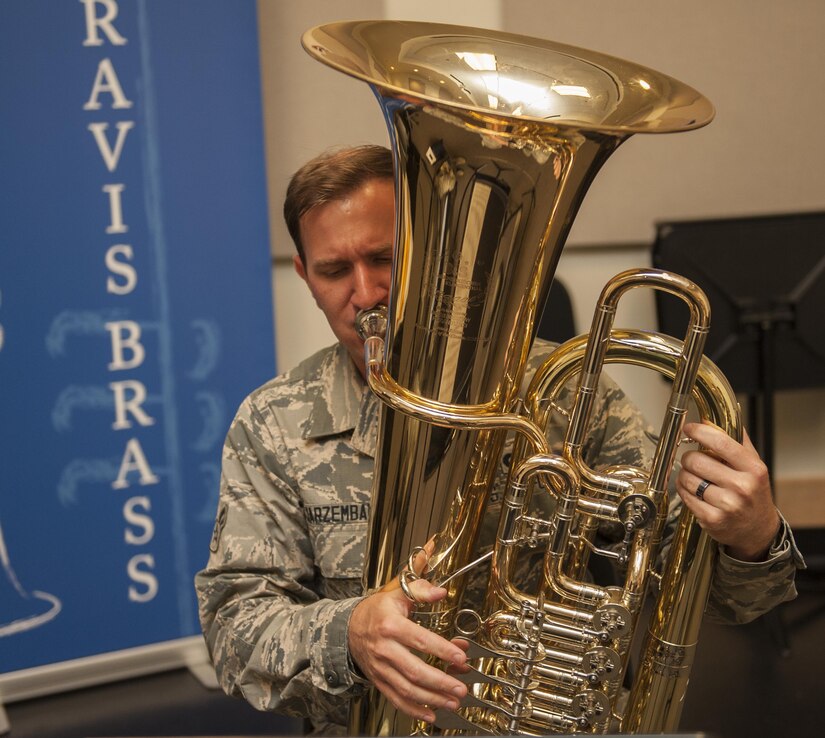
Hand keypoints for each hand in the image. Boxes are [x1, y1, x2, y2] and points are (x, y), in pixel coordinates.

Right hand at [348, 579, 467, 723]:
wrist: (348, 627)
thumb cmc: (376, 611)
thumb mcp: (397, 593)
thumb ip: (420, 591)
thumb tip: (440, 592)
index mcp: (391, 625)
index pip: (420, 640)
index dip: (443, 650)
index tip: (461, 657)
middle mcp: (384, 649)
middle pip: (415, 671)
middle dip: (440, 683)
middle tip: (460, 688)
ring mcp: (380, 668)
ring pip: (407, 689)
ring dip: (432, 699)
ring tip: (452, 701)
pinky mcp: (378, 680)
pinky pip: (395, 699)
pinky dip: (413, 710)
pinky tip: (430, 713)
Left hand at [676, 421, 779, 560]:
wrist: (758, 529)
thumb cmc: (753, 493)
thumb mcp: (753, 465)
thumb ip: (737, 441)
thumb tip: (712, 419)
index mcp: (754, 469)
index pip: (721, 442)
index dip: (699, 432)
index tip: (689, 428)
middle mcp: (742, 487)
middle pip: (696, 460)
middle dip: (689, 458)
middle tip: (693, 461)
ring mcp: (727, 505)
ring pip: (686, 478)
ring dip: (684, 475)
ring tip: (696, 478)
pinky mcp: (712, 519)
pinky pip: (684, 496)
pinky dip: (684, 490)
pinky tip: (694, 491)